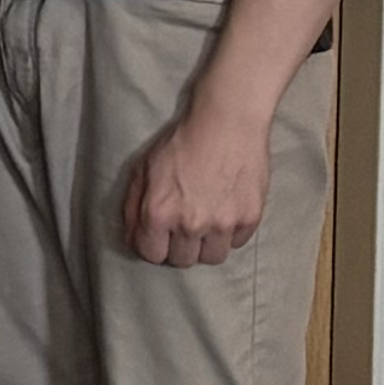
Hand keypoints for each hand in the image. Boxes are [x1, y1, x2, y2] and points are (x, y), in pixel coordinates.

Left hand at [121, 87, 276, 265]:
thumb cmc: (181, 143)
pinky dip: (230, 234)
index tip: (157, 237)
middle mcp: (190, 224)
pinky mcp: (250, 218)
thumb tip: (133, 238)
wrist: (226, 123)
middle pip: (183, 261)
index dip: (151, 247)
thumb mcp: (142, 170)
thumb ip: (134, 207)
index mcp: (158, 213)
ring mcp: (223, 223)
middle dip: (178, 248)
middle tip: (181, 230)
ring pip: (213, 258)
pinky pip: (237, 242)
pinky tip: (224, 213)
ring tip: (204, 226)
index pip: (151, 255)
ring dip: (205, 246)